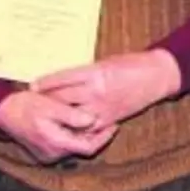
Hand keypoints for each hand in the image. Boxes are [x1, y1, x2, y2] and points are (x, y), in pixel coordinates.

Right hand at [0, 90, 118, 163]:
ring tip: (95, 120)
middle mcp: (53, 154)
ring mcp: (47, 155)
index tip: (114, 125)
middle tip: (108, 120)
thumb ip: (72, 115)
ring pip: (74, 147)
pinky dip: (74, 137)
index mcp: (56, 143)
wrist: (4, 111)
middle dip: (96, 135)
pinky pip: (65, 147)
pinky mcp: (44, 152)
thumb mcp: (51, 106)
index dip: (104, 137)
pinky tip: (79, 124)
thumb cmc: (27, 105)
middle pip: (83, 148)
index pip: (89, 147)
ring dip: (85, 136)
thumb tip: (92, 120)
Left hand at [31, 49, 181, 130]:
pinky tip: (68, 129)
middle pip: (63, 98)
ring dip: (58, 117)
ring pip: (73, 116)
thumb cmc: (133, 64)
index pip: (62, 78)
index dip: (45, 83)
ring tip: (45, 118)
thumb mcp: (106, 62)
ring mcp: (103, 107)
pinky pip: (89, 128)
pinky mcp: (111, 118)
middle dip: (46, 101)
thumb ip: (87, 72)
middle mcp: (96, 91)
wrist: (157, 76)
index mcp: (94, 73)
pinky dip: (77, 129)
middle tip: (33, 103)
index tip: (33, 85)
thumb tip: (68, 78)